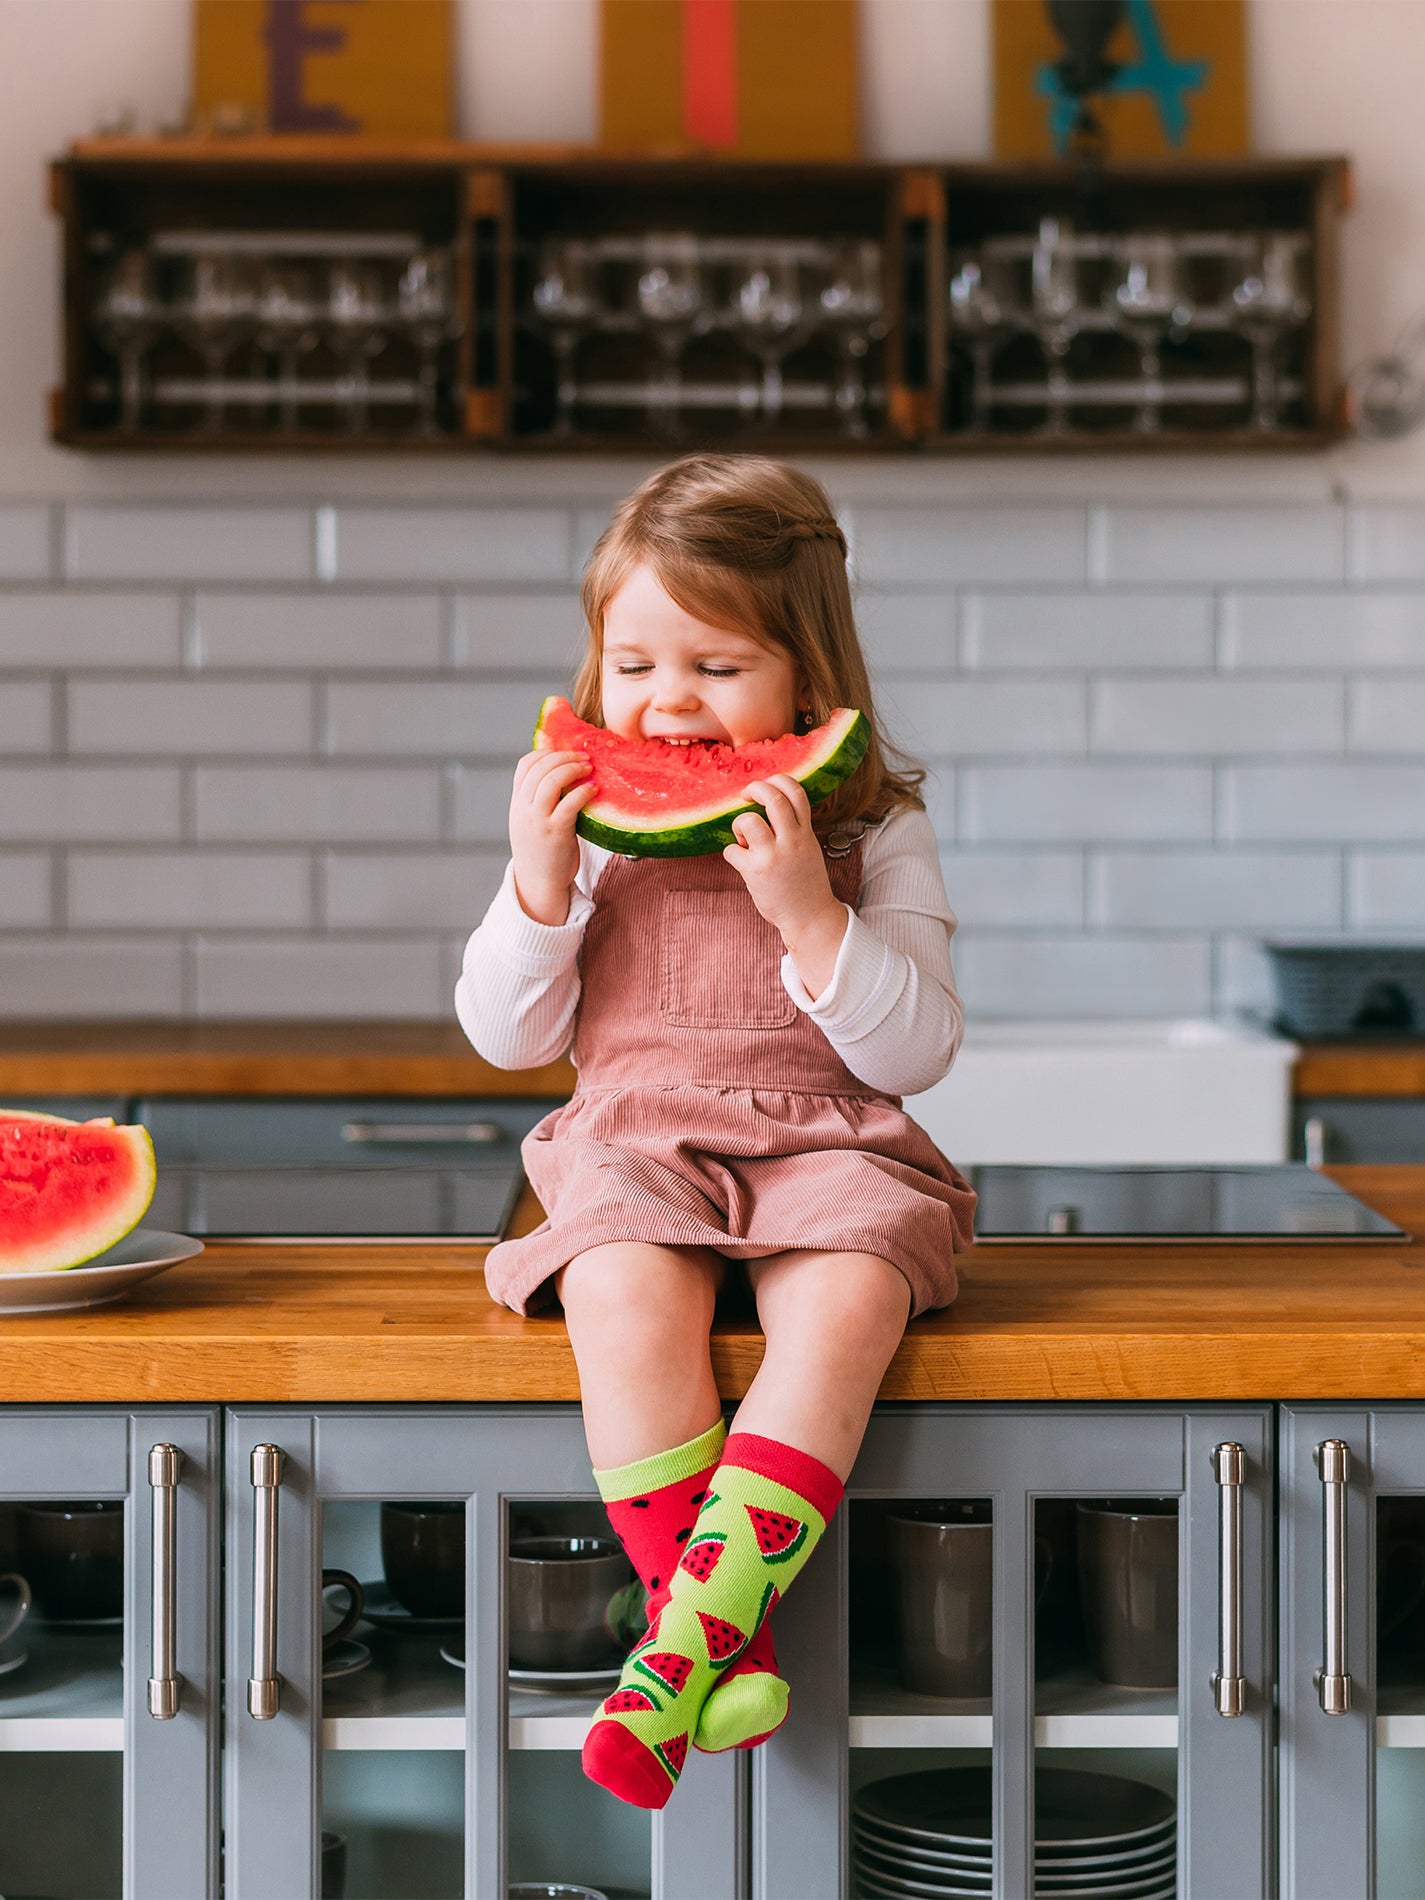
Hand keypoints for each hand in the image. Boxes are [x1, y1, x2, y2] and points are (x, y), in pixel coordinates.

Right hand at [509, 738, 594, 924]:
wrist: (538, 884)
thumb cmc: (542, 852)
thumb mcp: (531, 822)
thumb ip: (539, 800)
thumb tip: (563, 775)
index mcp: (517, 803)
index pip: (525, 765)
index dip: (546, 752)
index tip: (565, 753)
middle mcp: (524, 809)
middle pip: (540, 768)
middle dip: (564, 756)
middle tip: (585, 756)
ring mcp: (537, 820)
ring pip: (551, 780)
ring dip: (573, 768)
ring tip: (590, 768)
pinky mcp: (555, 832)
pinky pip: (569, 803)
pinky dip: (582, 791)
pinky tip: (594, 788)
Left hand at [723, 776, 846, 987]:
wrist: (809, 917)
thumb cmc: (804, 883)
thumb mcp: (808, 849)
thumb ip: (794, 829)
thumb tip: (766, 809)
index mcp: (805, 833)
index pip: (796, 793)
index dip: (779, 780)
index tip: (767, 784)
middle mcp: (792, 841)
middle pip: (773, 799)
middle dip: (755, 789)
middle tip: (746, 795)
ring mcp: (773, 856)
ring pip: (748, 821)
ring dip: (739, 824)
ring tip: (743, 838)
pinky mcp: (755, 872)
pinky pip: (731, 851)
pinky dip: (731, 853)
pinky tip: (740, 862)